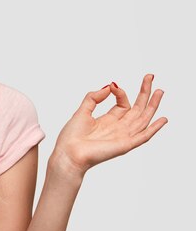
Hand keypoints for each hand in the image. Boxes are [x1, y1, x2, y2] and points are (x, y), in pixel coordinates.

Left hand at [51, 74, 167, 178]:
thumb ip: (94, 98)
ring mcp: (123, 136)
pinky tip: (163, 119)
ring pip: (143, 119)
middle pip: (137, 109)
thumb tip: (109, 86)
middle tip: (150, 77)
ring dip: (152, 105)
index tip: (113, 86)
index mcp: (107, 121)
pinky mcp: (125, 145)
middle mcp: (118, 128)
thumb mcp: (82, 111)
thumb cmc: (71, 137)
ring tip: (160, 91)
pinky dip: (154, 128)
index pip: (123, 104)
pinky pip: (143, 136)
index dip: (120, 93)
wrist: (69, 153)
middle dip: (144, 93)